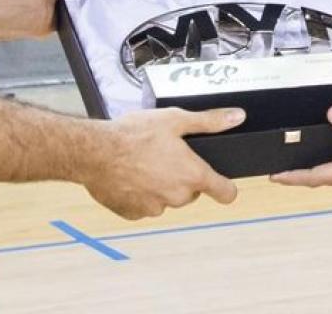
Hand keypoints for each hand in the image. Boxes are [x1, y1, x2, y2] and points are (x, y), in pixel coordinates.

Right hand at [83, 107, 244, 219]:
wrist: (94, 151)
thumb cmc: (133, 134)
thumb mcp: (175, 119)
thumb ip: (209, 121)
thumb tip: (237, 117)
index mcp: (192, 175)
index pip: (226, 193)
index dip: (225, 186)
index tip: (220, 181)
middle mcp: (177, 197)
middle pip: (191, 192)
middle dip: (182, 178)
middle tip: (164, 156)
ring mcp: (155, 208)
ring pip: (166, 198)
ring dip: (160, 186)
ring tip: (142, 163)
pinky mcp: (134, 214)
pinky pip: (144, 205)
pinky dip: (140, 194)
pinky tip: (129, 175)